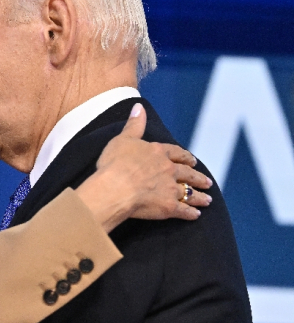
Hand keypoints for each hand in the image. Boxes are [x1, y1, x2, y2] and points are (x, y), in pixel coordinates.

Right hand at [74, 103, 212, 232]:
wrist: (115, 188)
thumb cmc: (115, 164)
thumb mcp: (122, 139)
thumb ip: (134, 124)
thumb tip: (139, 107)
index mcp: (158, 153)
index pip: (176, 153)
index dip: (185, 157)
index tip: (192, 160)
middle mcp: (168, 170)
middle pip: (187, 173)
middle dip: (198, 177)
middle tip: (207, 181)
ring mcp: (170, 189)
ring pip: (189, 192)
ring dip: (199, 196)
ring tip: (207, 199)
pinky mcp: (168, 207)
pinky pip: (183, 210)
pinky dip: (191, 213)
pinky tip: (196, 215)